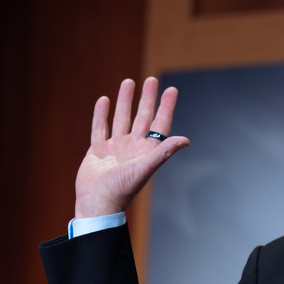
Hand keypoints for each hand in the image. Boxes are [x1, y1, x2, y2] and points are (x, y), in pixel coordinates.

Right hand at [74, 77, 189, 218]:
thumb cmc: (122, 189)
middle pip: (142, 116)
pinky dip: (101, 114)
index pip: (160, 124)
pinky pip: (100, 128)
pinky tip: (104, 100)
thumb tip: (186, 140)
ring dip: (126, 101)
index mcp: (147, 150)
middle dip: (147, 98)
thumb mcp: (145, 168)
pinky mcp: (98, 150)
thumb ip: (163, 153)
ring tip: (129, 82)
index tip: (171, 89)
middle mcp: (133, 146)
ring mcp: (115, 147)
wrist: (97, 202)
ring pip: (121, 118)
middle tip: (152, 80)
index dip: (166, 107)